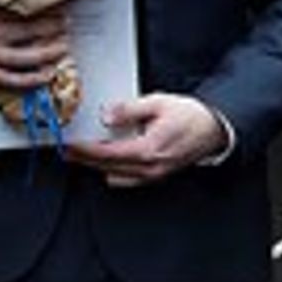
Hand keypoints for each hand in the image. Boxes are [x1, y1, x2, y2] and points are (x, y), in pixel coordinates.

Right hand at [0, 2, 70, 88]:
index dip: (46, 14)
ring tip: (62, 50)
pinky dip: (32, 80)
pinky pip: (12, 80)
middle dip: (51, 33)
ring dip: (46, 56)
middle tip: (65, 28)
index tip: (60, 11)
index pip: (24, 16)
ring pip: (23, 61)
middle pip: (27, 37)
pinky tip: (47, 75)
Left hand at [66, 93, 225, 186]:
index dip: (83, 150)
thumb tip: (106, 115)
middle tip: (67, 150)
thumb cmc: (190, 116)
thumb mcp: (158, 103)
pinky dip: (113, 170)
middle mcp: (148, 168)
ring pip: (114, 176)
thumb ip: (129, 110)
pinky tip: (108, 158)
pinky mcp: (156, 176)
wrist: (214, 129)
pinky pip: (127, 179)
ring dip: (97, 166)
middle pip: (105, 168)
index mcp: (147, 149)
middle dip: (84, 159)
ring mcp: (152, 175)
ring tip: (85, 153)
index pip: (105, 153)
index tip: (68, 144)